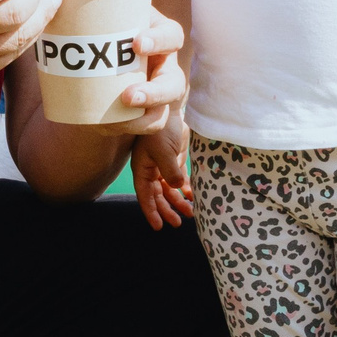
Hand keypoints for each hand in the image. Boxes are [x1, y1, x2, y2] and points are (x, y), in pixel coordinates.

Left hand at [88, 0, 183, 134]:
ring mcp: (158, 92)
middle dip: (156, 91)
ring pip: (166, 110)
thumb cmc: (113, 24)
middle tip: (129, 94)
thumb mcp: (112, 0)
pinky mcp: (146, 114)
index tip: (136, 42)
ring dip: (148, 115)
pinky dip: (132, 129)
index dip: (159, 40)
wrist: (102, 58)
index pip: (172, 36)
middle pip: (174, 83)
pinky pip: (149, 127)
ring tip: (123, 116)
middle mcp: (165, 65)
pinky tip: (108, 126)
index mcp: (159, 35)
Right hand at [131, 112, 192, 230]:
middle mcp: (151, 170)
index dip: (151, 211)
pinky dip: (186, 189)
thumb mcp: (163, 151)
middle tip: (177, 224)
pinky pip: (179, 180)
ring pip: (169, 190)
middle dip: (167, 210)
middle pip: (158, 196)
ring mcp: (163, 166)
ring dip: (178, 201)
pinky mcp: (175, 161)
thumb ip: (170, 171)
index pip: (145, 195)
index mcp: (143, 169)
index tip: (159, 227)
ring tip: (190, 213)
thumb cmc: (160, 129)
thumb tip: (177, 188)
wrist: (169, 110)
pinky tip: (193, 197)